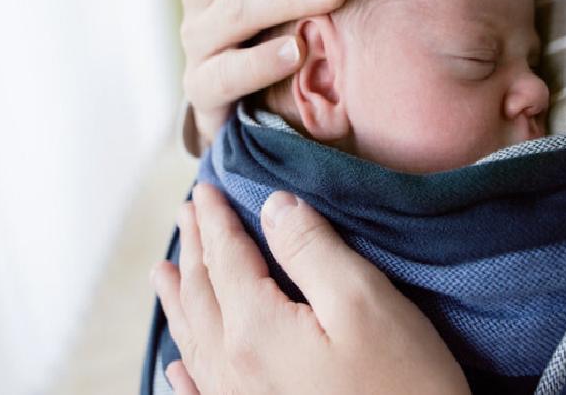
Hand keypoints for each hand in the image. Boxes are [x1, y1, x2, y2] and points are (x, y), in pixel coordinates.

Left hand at [151, 183, 469, 394]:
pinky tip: (178, 366)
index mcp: (255, 329)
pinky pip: (203, 392)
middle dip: (195, 248)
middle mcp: (234, 368)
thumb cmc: (402, 384)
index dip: (215, 220)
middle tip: (187, 213)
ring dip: (179, 299)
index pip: (225, 258)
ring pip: (195, 339)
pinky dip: (186, 371)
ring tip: (164, 273)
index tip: (203, 190)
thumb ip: (312, 249)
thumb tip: (274, 206)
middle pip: (202, 294)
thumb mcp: (363, 301)